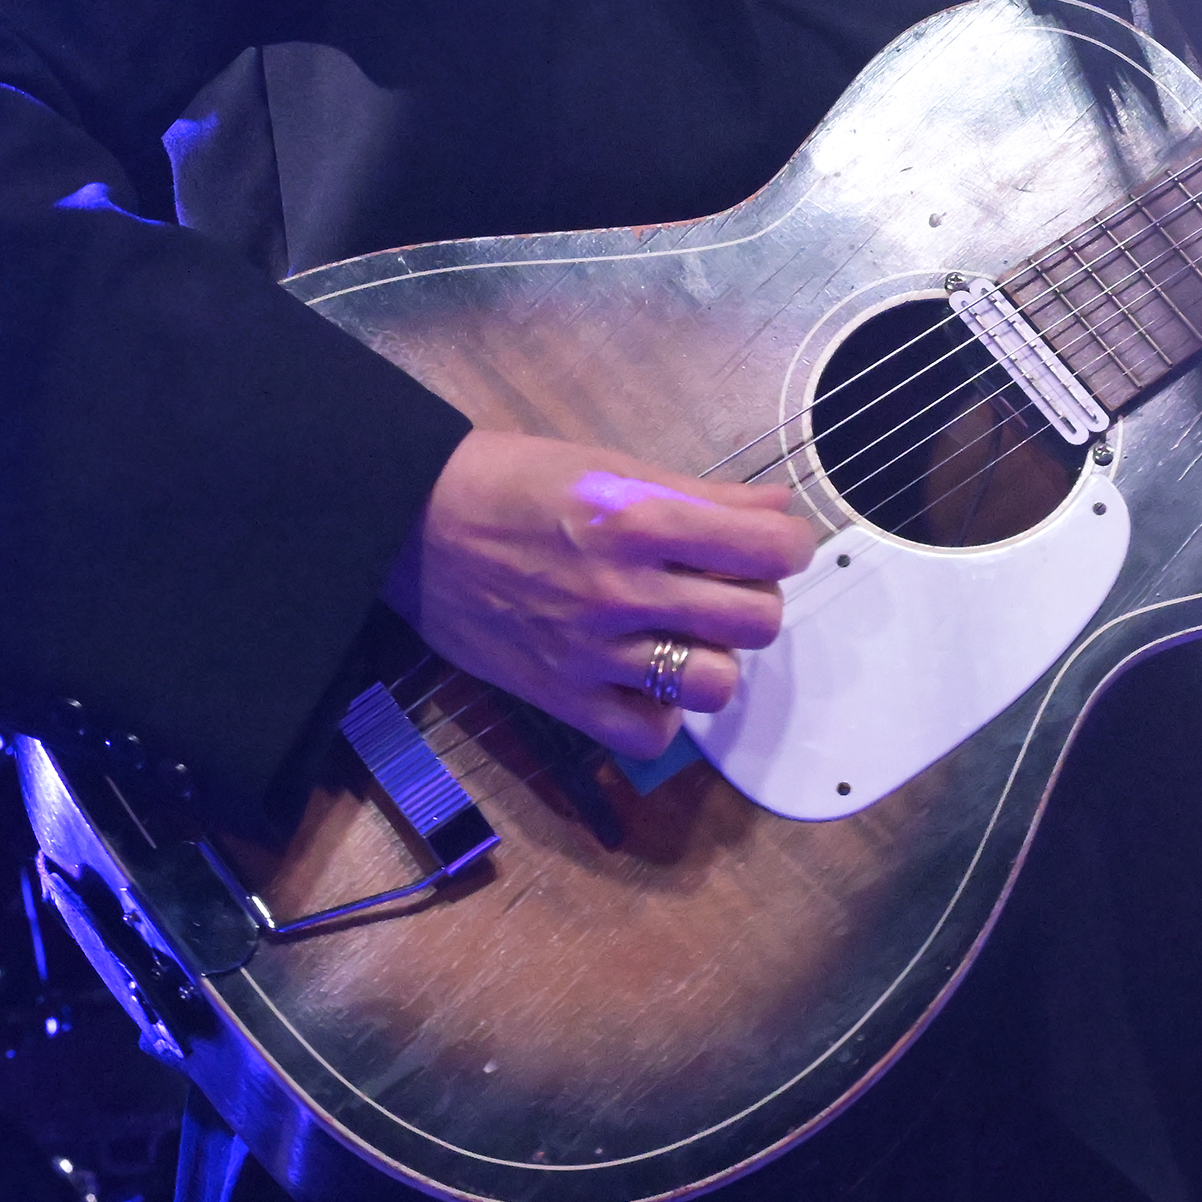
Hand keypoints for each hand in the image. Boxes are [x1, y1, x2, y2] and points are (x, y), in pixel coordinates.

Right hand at [387, 430, 815, 757]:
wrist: (413, 521)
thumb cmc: (515, 481)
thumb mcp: (611, 465)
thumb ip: (701, 494)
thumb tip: (776, 512)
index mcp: (641, 520)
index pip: (769, 551)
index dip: (788, 547)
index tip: (774, 547)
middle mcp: (623, 590)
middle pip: (755, 622)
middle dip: (755, 601)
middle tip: (725, 588)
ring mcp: (592, 652)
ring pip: (714, 685)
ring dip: (715, 660)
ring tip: (688, 636)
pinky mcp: (560, 697)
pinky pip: (648, 735)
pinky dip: (661, 715)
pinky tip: (647, 681)